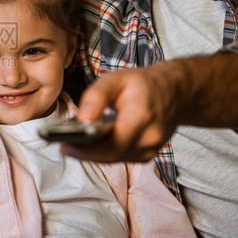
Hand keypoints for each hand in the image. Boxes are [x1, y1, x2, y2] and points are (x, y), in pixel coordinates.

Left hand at [67, 64, 181, 162]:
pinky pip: (120, 158)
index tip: (65, 145)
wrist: (175, 92)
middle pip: (112, 155)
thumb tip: (80, 120)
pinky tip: (87, 146)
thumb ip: (96, 97)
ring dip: (92, 154)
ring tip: (70, 145)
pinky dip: (103, 152)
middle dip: (85, 153)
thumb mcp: (116, 78)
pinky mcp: (146, 155)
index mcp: (143, 116)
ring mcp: (150, 149)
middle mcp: (149, 138)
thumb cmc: (143, 84)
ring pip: (115, 159)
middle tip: (63, 146)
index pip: (114, 142)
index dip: (88, 148)